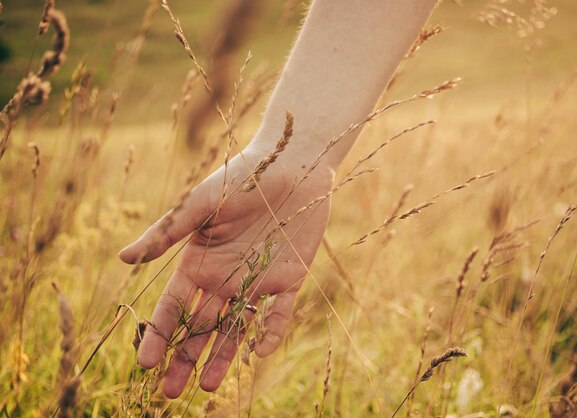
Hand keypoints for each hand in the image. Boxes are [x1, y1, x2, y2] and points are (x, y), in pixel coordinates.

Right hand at [119, 145, 332, 397]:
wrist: (291, 164)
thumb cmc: (241, 178)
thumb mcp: (200, 205)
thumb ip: (166, 234)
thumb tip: (122, 259)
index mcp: (199, 262)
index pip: (174, 307)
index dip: (159, 334)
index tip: (145, 364)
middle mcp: (225, 277)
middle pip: (200, 326)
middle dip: (184, 357)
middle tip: (171, 392)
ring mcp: (256, 281)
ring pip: (235, 327)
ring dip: (222, 356)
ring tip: (209, 387)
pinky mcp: (289, 278)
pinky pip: (278, 313)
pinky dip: (269, 332)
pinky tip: (258, 351)